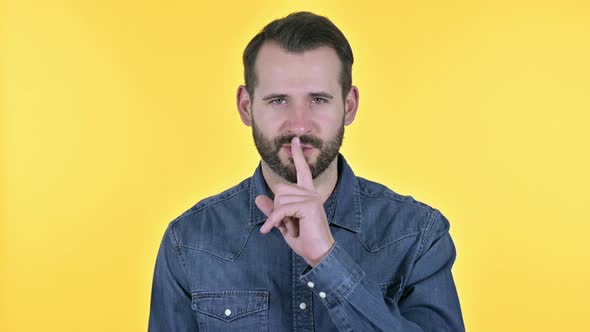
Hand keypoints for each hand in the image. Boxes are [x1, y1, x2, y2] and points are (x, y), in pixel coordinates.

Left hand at [255, 136, 335, 266]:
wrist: (318, 254)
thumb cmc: (304, 240)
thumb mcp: (284, 224)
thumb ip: (273, 210)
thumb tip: (259, 198)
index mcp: (308, 194)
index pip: (302, 170)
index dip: (297, 155)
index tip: (294, 139)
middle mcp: (311, 193)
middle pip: (280, 190)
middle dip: (277, 209)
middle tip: (288, 224)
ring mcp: (311, 198)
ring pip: (279, 200)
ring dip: (278, 218)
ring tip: (292, 228)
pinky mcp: (309, 206)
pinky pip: (281, 209)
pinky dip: (273, 221)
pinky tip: (270, 231)